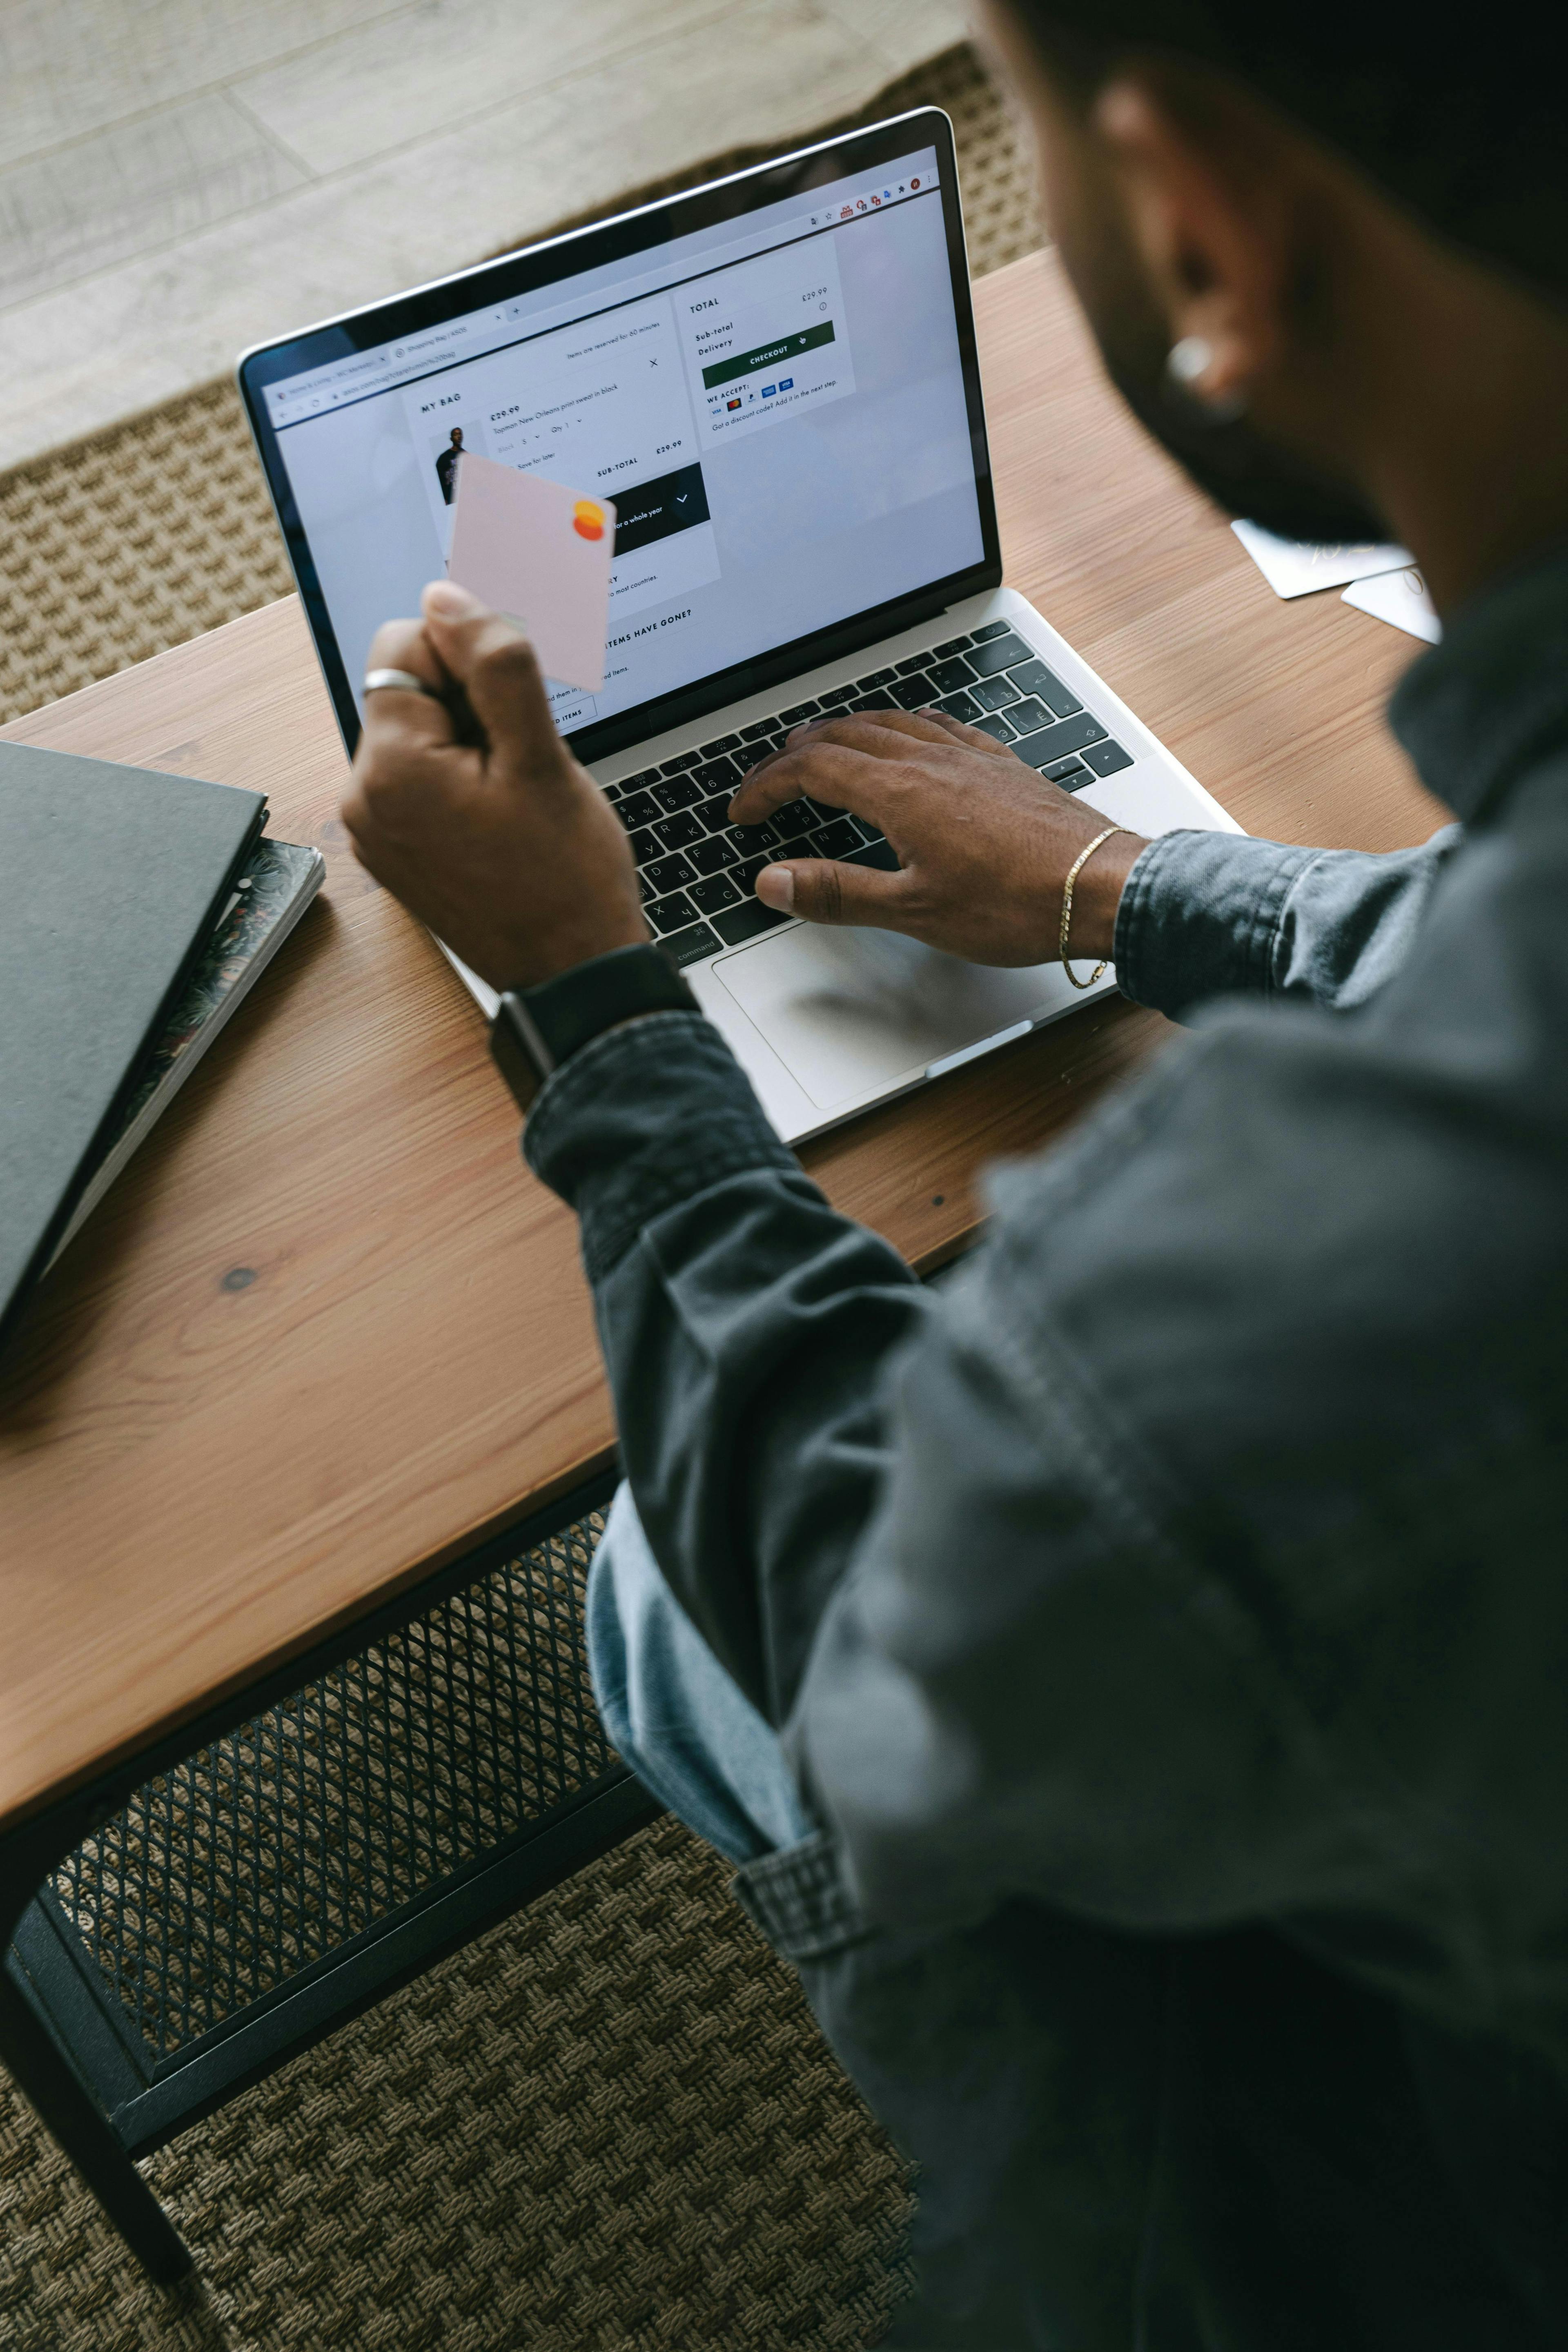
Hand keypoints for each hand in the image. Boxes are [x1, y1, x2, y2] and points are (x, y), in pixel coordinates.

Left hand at [340, 583, 646, 991]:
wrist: (572, 974)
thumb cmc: (566, 879)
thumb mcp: (542, 757)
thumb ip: (494, 665)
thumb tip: (446, 598)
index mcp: (390, 769)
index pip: (404, 645)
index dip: (468, 657)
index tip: (513, 710)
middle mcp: (363, 800)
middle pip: (407, 689)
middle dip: (469, 705)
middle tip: (520, 762)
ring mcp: (376, 831)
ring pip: (419, 734)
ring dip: (470, 743)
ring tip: (513, 797)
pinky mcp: (394, 851)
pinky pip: (420, 781)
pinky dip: (462, 780)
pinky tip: (501, 818)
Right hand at [730, 710, 1146, 965]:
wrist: (1102, 888)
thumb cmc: (1019, 904)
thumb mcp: (914, 911)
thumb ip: (837, 893)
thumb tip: (774, 882)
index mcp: (900, 792)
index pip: (811, 769)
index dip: (767, 786)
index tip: (743, 811)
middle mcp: (932, 762)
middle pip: (843, 734)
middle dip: (794, 752)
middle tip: (768, 779)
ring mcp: (970, 758)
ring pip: (890, 721)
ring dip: (844, 728)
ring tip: (821, 744)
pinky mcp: (1002, 765)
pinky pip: (941, 725)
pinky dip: (904, 725)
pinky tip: (910, 736)